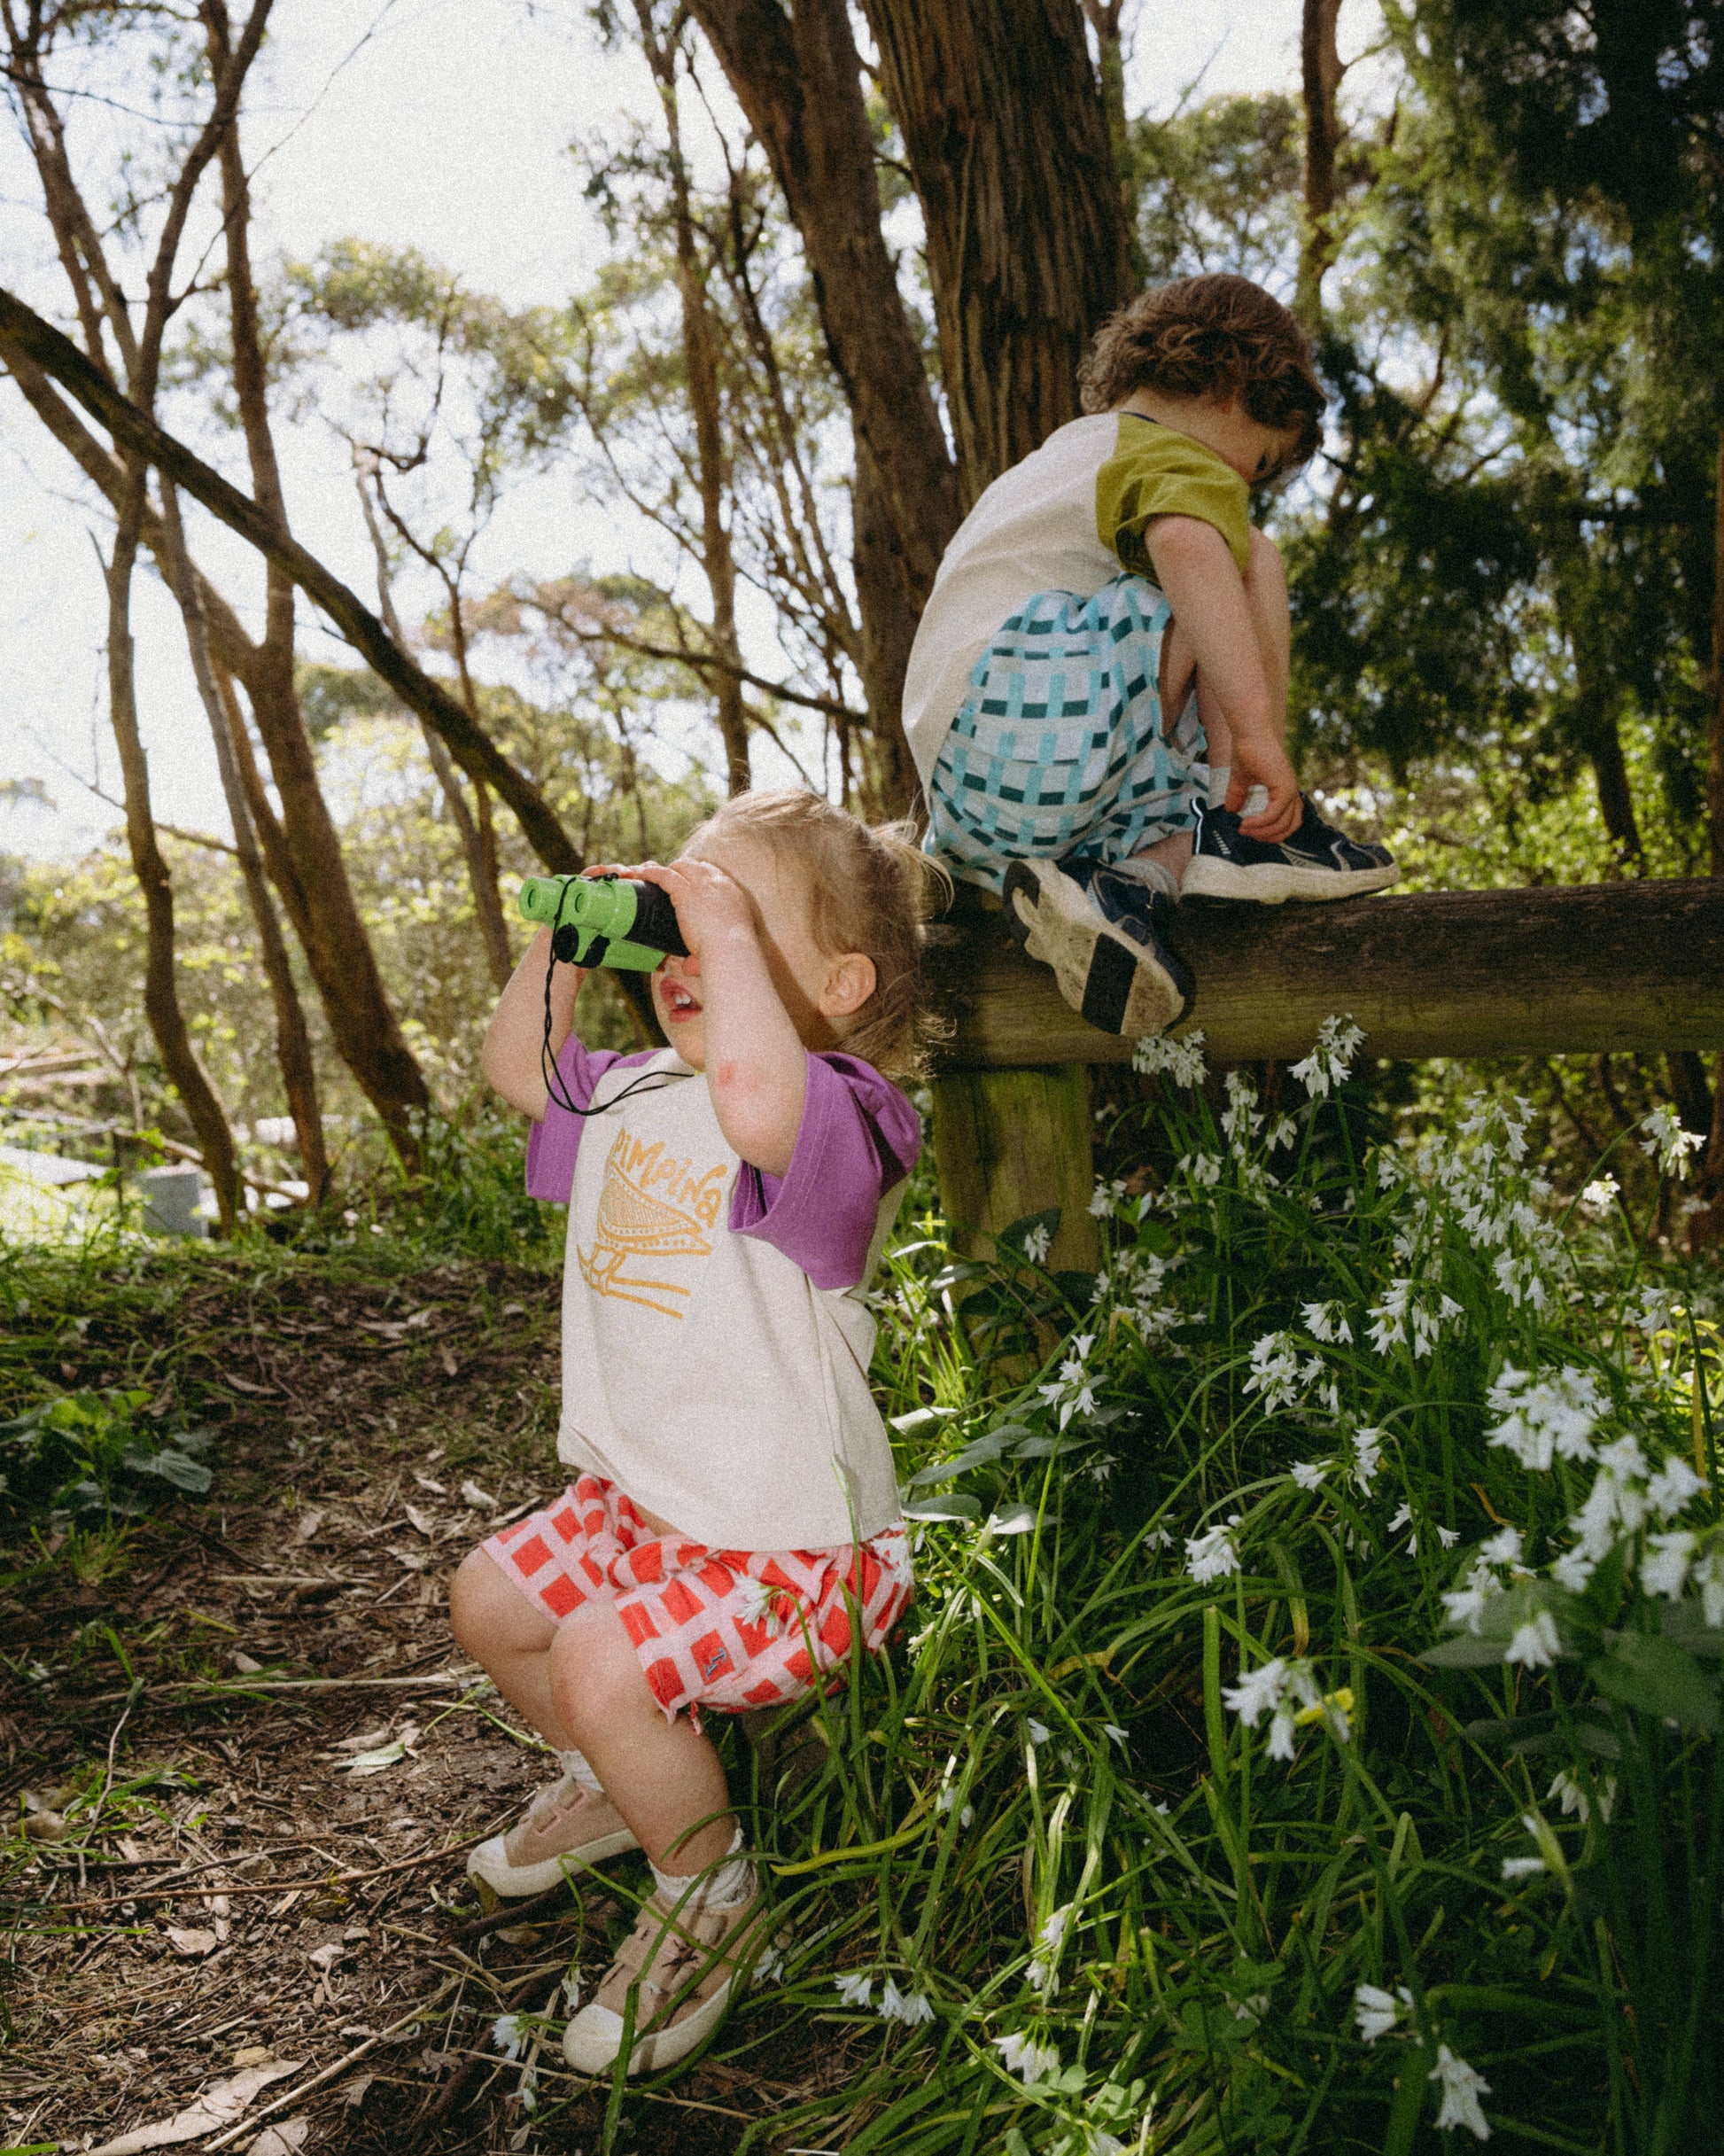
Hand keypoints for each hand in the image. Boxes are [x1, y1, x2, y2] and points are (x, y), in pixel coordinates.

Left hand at [626, 857, 757, 960]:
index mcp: (731, 893)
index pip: (712, 874)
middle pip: (696, 865)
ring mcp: (701, 885)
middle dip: (680, 869)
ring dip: (666, 869)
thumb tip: (689, 968)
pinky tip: (643, 874)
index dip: (698, 876)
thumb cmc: (730, 953)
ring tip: (651, 874)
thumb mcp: (722, 946)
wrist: (731, 949)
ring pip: (680, 866)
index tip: (688, 883)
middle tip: (667, 880)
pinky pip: (665, 875)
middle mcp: (718, 883)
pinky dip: (653, 873)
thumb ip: (703, 953)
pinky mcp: (685, 892)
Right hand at [1226, 731, 1301, 840]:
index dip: (1270, 832)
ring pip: (1284, 825)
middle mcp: (1291, 792)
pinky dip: (1260, 823)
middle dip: (1268, 837)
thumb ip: (1237, 796)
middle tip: (1248, 834)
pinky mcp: (1285, 788)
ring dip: (1263, 832)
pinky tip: (1246, 822)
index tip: (1250, 830)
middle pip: (1289, 828)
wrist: (1250, 734)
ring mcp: (1290, 790)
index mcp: (1284, 791)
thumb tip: (1230, 812)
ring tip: (1244, 829)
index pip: (1287, 822)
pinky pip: (1275, 815)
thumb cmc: (1247, 750)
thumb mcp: (1239, 779)